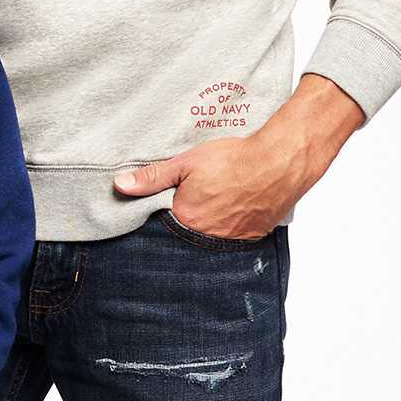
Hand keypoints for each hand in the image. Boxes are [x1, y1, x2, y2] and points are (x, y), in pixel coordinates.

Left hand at [113, 74, 365, 238]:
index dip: (160, 214)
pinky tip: (227, 211)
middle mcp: (209, 237)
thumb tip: (120, 186)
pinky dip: (226, 228)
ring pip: (209, 239)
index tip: (160, 204)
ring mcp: (233, 239)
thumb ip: (153, 177)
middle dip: (182, 222)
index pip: (162, 226)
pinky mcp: (252, 237)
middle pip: (186, 235)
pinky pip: (232, 239)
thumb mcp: (186, 163)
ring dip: (205, 226)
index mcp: (187, 219)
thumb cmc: (233, 160)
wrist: (280, 163)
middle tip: (191, 201)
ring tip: (210, 205)